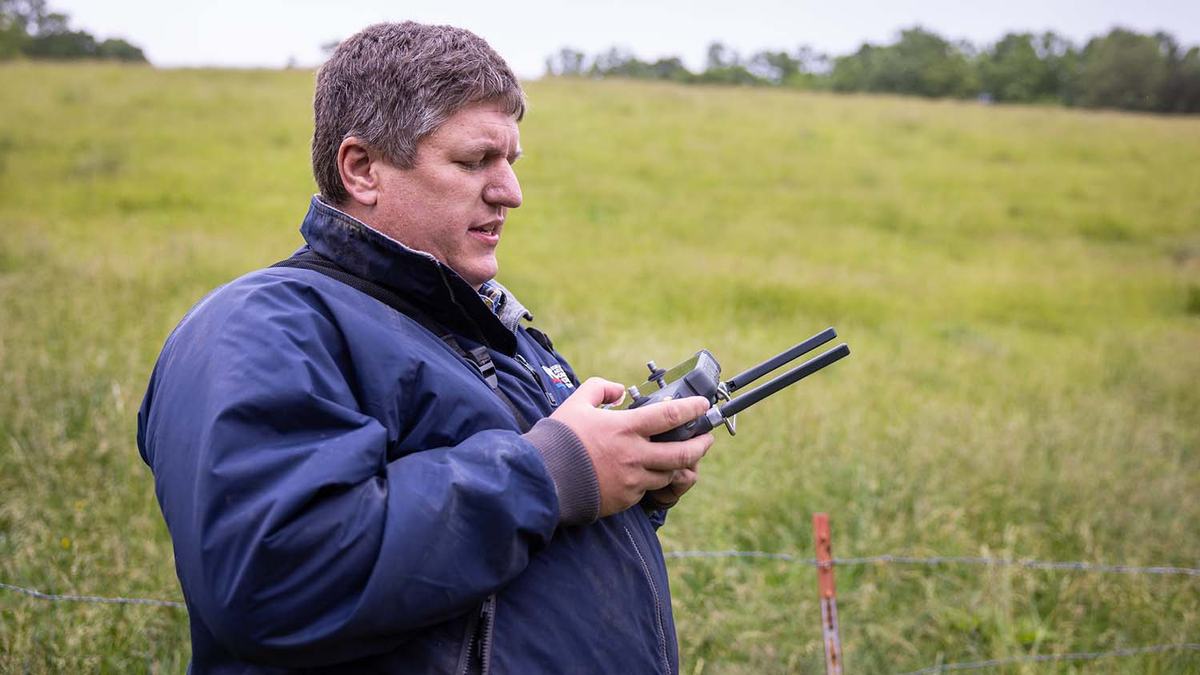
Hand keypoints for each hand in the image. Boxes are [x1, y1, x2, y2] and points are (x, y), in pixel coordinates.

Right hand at [549, 378, 714, 517]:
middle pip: (682, 452)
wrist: (543, 478)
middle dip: (702, 445)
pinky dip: (652, 480)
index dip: (691, 410)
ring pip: (669, 474)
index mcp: (625, 428)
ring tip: (683, 458)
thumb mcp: (577, 402)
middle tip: (708, 439)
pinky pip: (648, 490)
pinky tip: (649, 474)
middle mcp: (635, 455)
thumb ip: (600, 388)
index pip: (670, 416)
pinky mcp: (626, 499)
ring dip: (679, 465)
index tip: (703, 406)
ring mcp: (632, 480)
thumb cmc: (559, 439)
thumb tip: (619, 392)